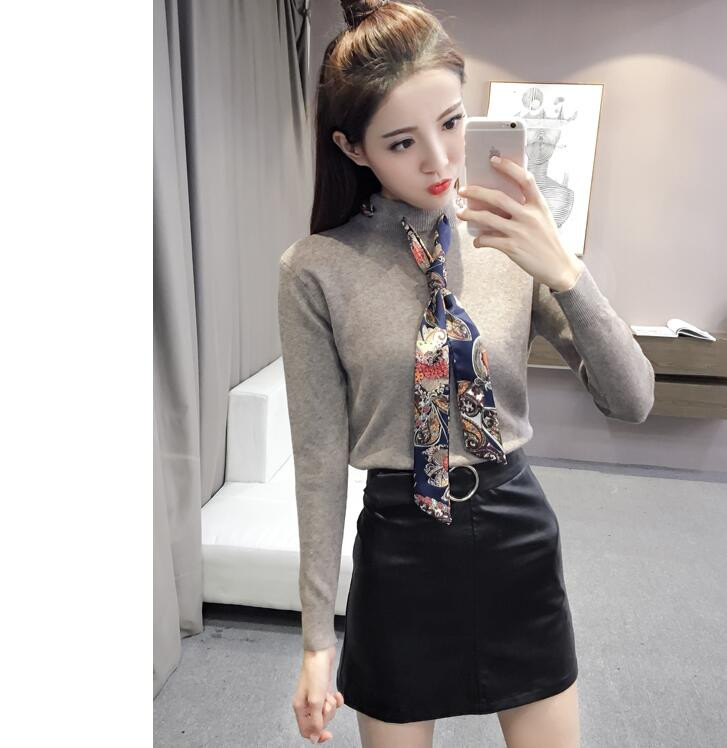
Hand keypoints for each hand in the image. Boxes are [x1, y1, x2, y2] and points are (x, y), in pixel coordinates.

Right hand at [292, 645, 344, 743]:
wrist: (321, 652)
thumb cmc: (315, 673)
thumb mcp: (316, 700)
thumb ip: (315, 721)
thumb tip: (313, 739)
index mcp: (300, 707)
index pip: (306, 731)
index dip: (317, 734)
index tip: (329, 733)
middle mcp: (306, 703)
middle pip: (318, 721)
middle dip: (326, 714)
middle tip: (326, 701)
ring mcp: (315, 696)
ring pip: (326, 712)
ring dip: (332, 705)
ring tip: (330, 694)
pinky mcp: (324, 689)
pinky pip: (333, 702)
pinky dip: (337, 699)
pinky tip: (337, 693)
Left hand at [455, 156, 584, 292]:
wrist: (559, 267)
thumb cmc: (548, 241)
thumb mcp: (543, 218)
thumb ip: (526, 208)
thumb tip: (499, 201)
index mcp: (539, 205)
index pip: (525, 179)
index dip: (509, 168)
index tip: (494, 160)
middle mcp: (529, 216)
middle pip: (498, 198)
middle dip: (477, 192)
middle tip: (463, 190)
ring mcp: (520, 232)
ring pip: (488, 219)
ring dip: (471, 215)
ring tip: (460, 213)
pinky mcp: (512, 248)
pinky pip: (489, 240)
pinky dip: (479, 240)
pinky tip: (477, 241)